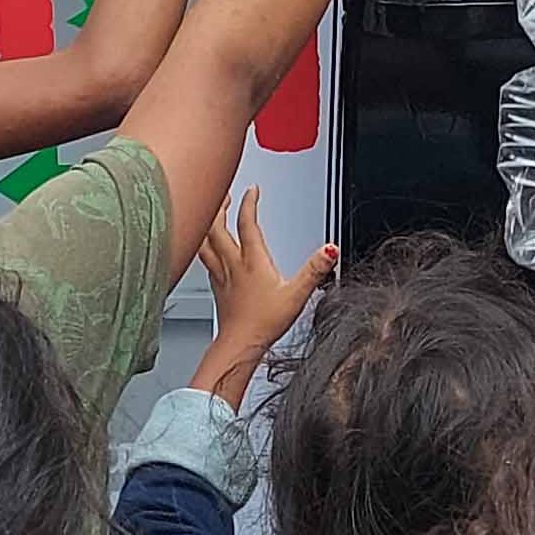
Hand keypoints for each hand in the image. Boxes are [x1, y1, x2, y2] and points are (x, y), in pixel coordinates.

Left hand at [195, 188, 334, 396]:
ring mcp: (220, 274)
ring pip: (206, 241)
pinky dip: (204, 244)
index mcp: (252, 261)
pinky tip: (209, 247)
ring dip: (207, 222)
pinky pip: (205, 258)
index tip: (253, 190)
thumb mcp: (297, 295)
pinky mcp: (216, 286)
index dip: (249, 203)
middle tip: (226, 193)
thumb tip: (329, 250)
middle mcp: (232, 263)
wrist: (239, 345)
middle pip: (217, 226)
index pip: (247, 223)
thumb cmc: (263, 323)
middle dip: (220, 205)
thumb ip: (314, 270)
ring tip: (212, 212)